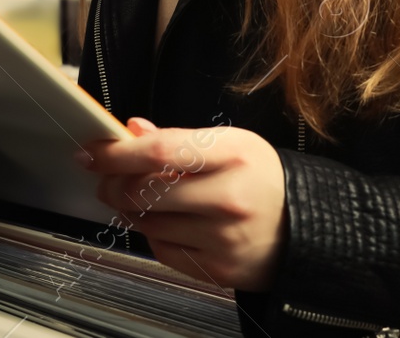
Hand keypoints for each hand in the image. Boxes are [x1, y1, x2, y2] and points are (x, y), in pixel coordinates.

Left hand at [79, 116, 287, 292]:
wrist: (305, 228)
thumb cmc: (262, 180)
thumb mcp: (231, 144)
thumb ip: (179, 138)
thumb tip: (133, 131)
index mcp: (233, 154)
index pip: (159, 150)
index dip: (117, 152)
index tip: (94, 152)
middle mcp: (228, 196)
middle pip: (144, 191)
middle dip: (112, 183)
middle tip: (105, 177)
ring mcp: (222, 236)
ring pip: (147, 222)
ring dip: (132, 209)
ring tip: (142, 197)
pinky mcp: (217, 268)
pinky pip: (163, 249)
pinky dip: (154, 233)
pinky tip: (167, 221)